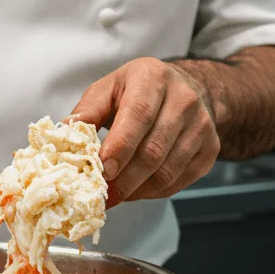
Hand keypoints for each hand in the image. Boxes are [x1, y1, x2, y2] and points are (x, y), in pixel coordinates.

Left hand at [72, 57, 219, 205]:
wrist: (187, 89)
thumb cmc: (139, 90)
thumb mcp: (110, 88)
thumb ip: (88, 110)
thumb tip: (64, 134)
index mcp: (153, 78)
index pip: (138, 115)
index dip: (120, 146)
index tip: (102, 170)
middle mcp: (184, 99)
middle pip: (153, 149)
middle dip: (125, 179)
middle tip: (102, 195)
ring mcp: (202, 125)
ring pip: (167, 170)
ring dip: (137, 190)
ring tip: (115, 195)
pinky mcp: (210, 148)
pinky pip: (180, 181)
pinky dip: (154, 192)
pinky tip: (137, 190)